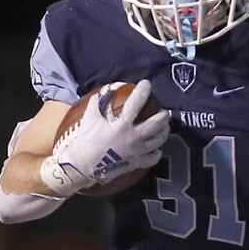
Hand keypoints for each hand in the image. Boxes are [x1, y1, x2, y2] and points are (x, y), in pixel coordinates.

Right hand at [49, 80, 170, 193]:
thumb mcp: (90, 118)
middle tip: (164, 112)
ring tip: (165, 127)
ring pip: (158, 141)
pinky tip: (157, 149)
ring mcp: (136, 152)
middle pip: (156, 125)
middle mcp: (133, 138)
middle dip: (163, 116)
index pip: (135, 104)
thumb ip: (98, 102)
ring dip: (164, 132)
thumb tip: (106, 89)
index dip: (142, 91)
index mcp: (122, 125)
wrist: (83, 165)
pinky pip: (152, 158)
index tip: (147, 84)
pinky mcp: (136, 163)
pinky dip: (157, 153)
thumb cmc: (86, 140)